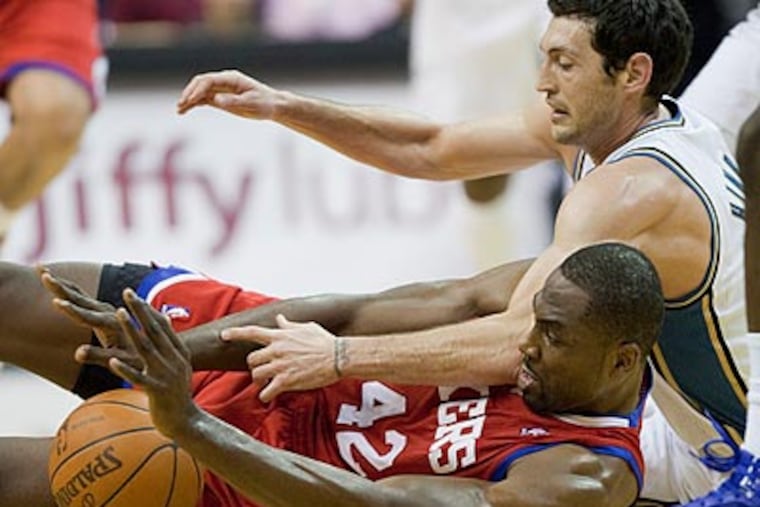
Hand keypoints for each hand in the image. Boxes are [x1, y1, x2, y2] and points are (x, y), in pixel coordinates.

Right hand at [39, 268, 141, 369]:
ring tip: (42, 271)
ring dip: (60, 284)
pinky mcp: (103, 311)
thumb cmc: (136, 359)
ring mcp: (104, 310)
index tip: (55, 302)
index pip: (86, 316)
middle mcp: (107, 312)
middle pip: (78, 298)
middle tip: (42, 273)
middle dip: (60, 287)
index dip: (70, 310)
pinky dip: (68, 289)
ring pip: (78, 295)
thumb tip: (77, 353)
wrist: (154, 348)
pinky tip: (56, 282)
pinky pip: (82, 297)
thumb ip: (98, 356)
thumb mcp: (118, 360)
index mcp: (110, 323)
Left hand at [109, 288, 197, 438]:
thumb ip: (170, 345)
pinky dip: (126, 369)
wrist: (186, 422)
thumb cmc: (176, 395)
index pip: (160, 326)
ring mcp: (167, 375)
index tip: (131, 294)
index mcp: (178, 353)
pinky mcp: (158, 392)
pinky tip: (112, 362)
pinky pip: (139, 378)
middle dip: (140, 311)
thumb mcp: (177, 366)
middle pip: (154, 331)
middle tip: (126, 293)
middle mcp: (174, 361)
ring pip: (146, 349)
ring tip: (119, 314)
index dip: (146, 310)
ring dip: (132, 330)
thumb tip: (165, 321)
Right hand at [176, 69, 279, 118]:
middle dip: (189, 92)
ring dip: (189, 99)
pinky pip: (204, 98)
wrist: (272, 105)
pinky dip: (194, 103)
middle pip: (200, 82)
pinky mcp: (221, 98)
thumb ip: (234, 101)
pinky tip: (185, 110)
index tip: (191, 101)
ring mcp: (221, 89)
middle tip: (181, 105)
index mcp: (231, 79)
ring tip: (179, 110)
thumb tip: (217, 99)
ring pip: (200, 91)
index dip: (198, 90)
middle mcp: (224, 81)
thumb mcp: (251, 104)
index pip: (209, 81)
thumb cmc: (264, 103)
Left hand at [221, 315, 341, 401]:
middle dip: (255, 366)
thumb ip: (289, 325)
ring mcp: (280, 366)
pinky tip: (269, 396)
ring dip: (259, 381)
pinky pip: (266, 392)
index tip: (222, 335)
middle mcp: (276, 350)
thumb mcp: (306, 327)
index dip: (235, 333)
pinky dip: (265, 395)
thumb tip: (279, 318)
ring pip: (256, 375)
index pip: (252, 332)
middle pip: (251, 359)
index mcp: (280, 336)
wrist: (337, 357)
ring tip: (266, 384)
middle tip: (262, 371)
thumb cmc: (324, 342)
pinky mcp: (286, 381)